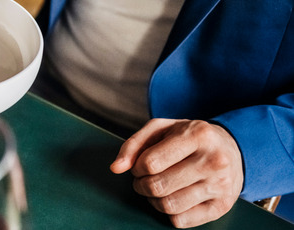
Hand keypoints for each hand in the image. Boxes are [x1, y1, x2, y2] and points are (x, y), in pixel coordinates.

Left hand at [110, 119, 243, 227]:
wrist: (232, 149)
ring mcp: (220, 185)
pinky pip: (182, 221)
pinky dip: (169, 213)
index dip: (136, 167)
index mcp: (198, 135)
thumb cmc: (189, 138)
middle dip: (141, 185)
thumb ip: (134, 144)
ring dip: (153, 200)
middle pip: (158, 186)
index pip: (151, 163)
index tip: (140, 165)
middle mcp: (214, 161)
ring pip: (169, 205)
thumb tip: (116, 168)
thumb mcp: (161, 129)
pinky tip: (173, 197)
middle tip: (144, 179)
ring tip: (157, 188)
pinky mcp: (222, 206)